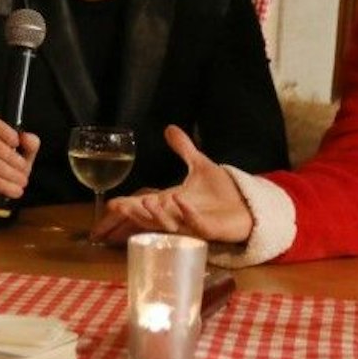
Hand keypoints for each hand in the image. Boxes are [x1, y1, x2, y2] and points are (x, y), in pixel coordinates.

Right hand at [0, 113, 38, 215]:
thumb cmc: (10, 165)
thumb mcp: (25, 152)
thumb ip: (30, 143)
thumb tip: (26, 137)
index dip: (4, 131)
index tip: (17, 143)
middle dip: (12, 158)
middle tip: (25, 169)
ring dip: (10, 173)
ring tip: (22, 182)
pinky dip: (4, 185)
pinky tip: (15, 190)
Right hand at [92, 125, 251, 244]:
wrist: (249, 206)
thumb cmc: (222, 192)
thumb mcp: (200, 165)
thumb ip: (184, 148)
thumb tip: (169, 128)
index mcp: (172, 204)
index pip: (144, 206)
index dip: (126, 207)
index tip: (109, 204)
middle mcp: (178, 217)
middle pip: (149, 220)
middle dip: (133, 214)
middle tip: (117, 207)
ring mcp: (193, 225)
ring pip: (169, 225)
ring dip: (156, 215)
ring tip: (145, 201)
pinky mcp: (211, 230)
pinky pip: (197, 224)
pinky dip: (187, 214)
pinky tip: (179, 200)